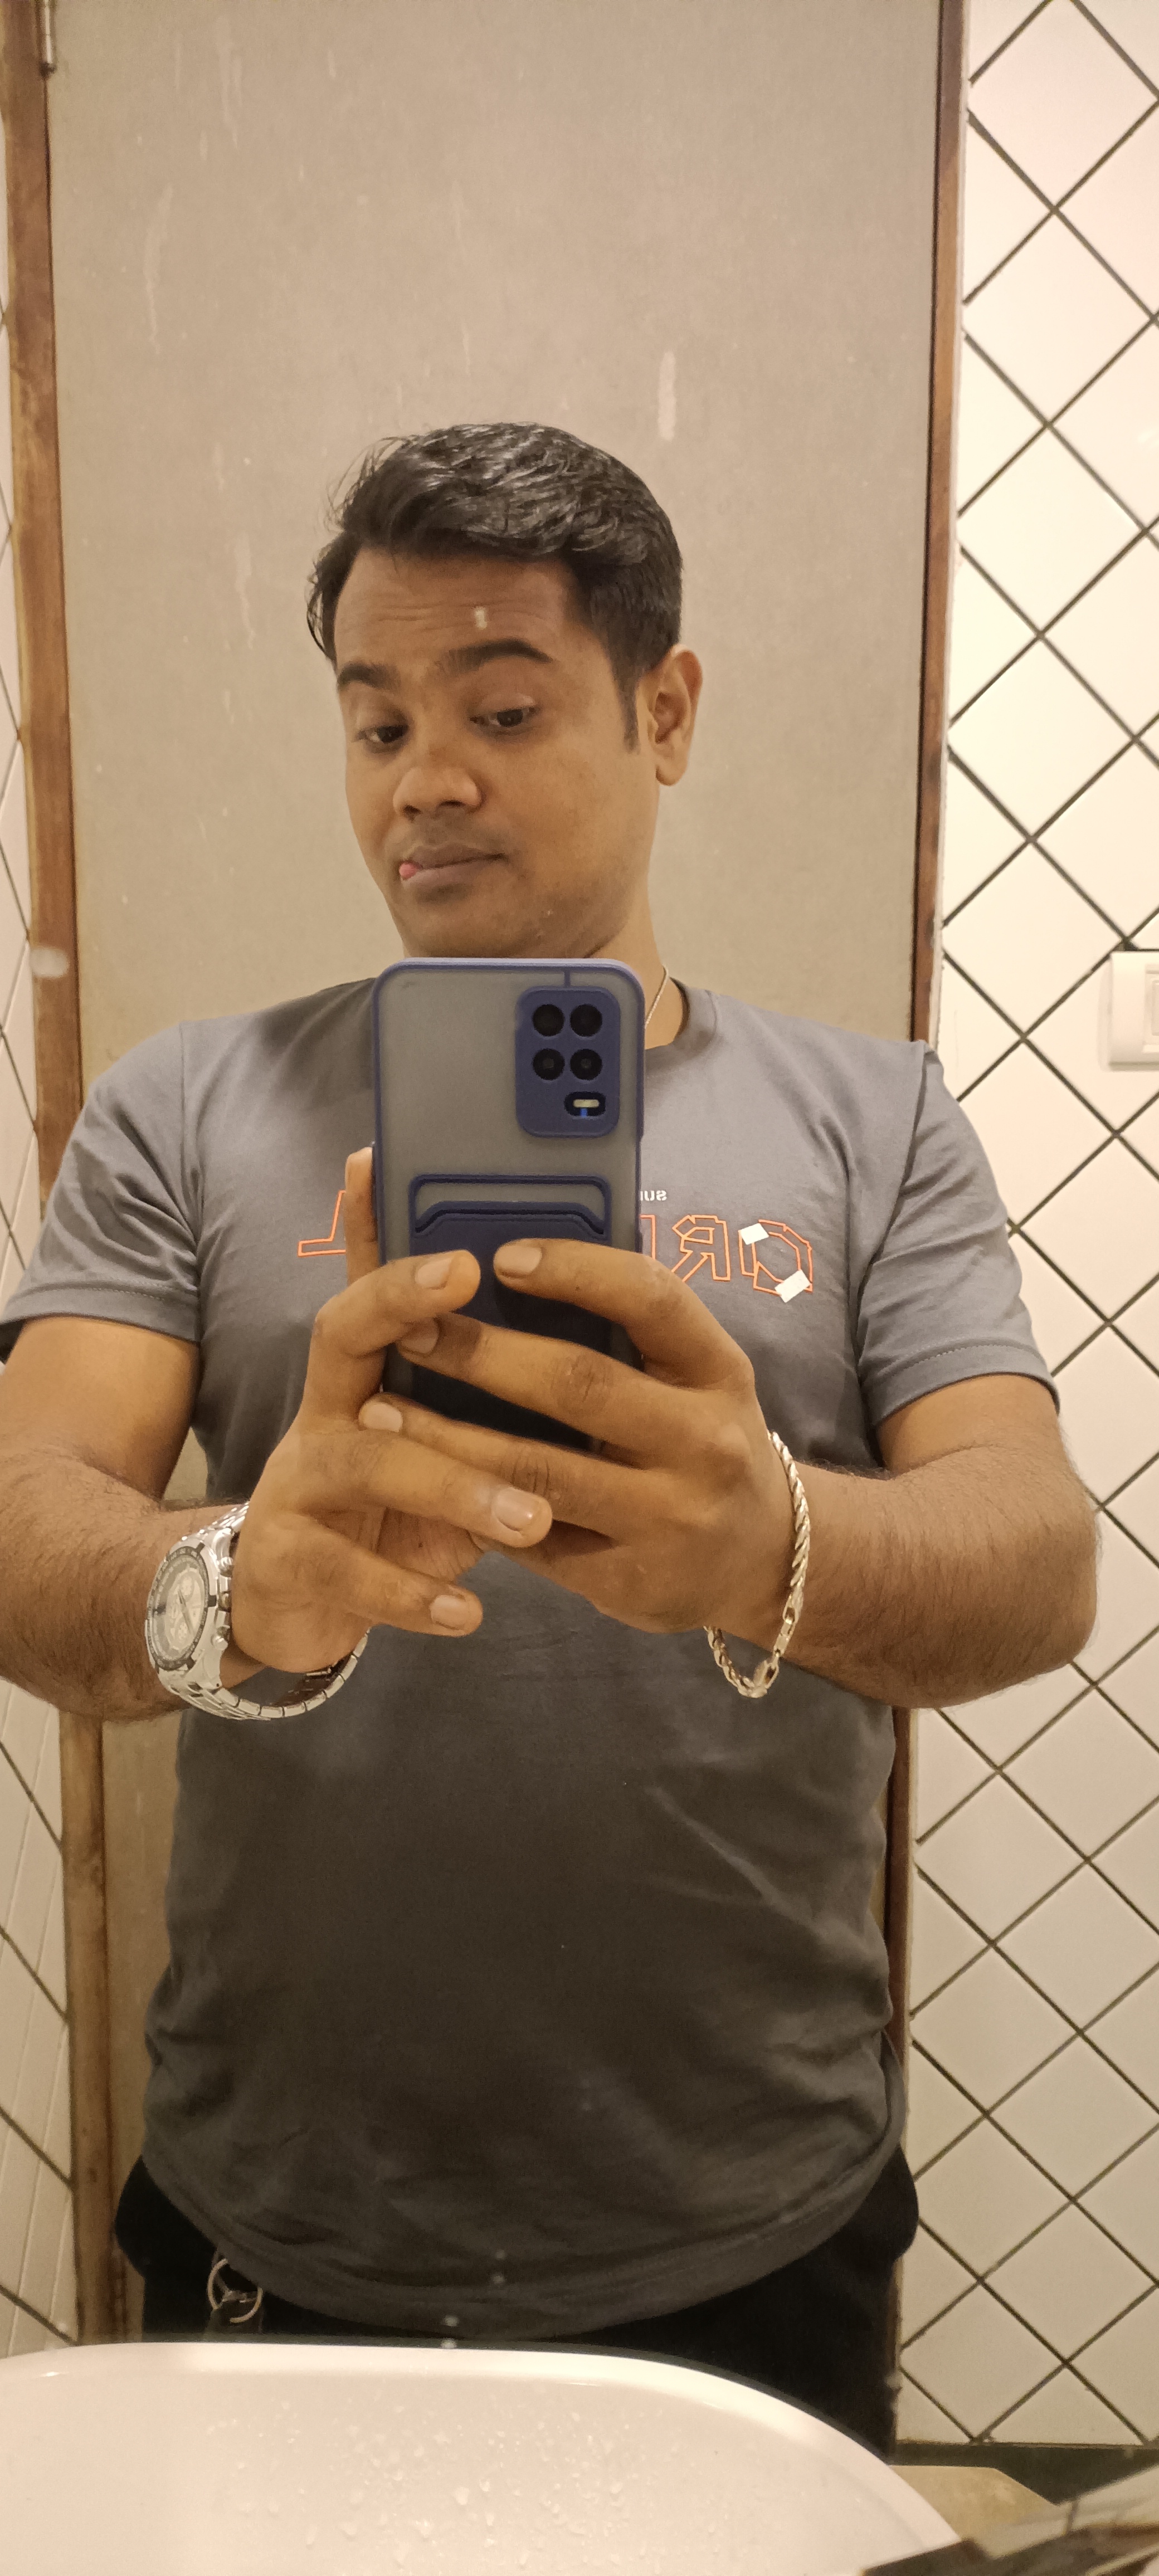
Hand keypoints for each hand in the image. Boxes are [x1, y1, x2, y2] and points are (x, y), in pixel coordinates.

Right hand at [227, 1155, 552, 1673]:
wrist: (285, 1607)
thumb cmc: (384, 1518)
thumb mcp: (434, 1457)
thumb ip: (483, 1413)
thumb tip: (587, 1360)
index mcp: (363, 1380)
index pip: (378, 1293)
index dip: (406, 1250)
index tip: (456, 1211)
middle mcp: (323, 1415)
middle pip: (341, 1334)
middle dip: (399, 1300)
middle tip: (466, 1275)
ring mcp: (295, 1483)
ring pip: (366, 1461)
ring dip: (453, 1485)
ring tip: (530, 1516)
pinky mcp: (284, 1560)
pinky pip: (344, 1571)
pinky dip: (410, 1593)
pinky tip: (467, 1611)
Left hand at [359, 1236, 792, 1643]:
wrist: (762, 1558)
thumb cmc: (698, 1440)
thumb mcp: (692, 1377)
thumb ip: (624, 1329)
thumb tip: (509, 1259)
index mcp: (720, 1369)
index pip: (652, 1297)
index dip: (576, 1270)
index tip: (501, 1256)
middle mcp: (705, 1441)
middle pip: (580, 1383)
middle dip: (482, 1354)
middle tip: (409, 1331)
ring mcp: (671, 1517)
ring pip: (538, 1472)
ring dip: (449, 1439)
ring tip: (381, 1411)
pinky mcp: (631, 1580)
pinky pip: (533, 1539)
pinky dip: (472, 1506)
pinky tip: (421, 1481)